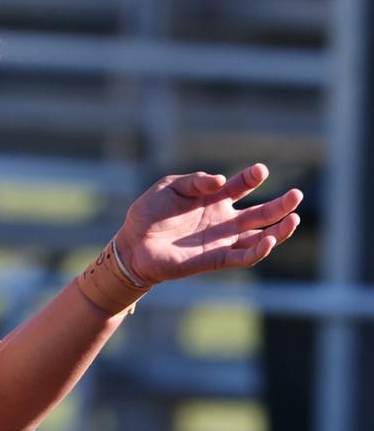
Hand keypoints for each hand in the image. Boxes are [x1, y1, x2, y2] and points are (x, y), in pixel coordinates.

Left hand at [116, 163, 302, 284]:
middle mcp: (223, 220)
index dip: (252, 178)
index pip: (241, 186)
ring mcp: (222, 240)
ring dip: (279, 230)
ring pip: (260, 237)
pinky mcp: (216, 259)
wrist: (132, 244)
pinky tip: (268, 239)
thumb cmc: (148, 213)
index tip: (260, 171)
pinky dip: (259, 250)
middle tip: (297, 194)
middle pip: (260, 213)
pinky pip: (244, 257)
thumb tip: (222, 181)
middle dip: (280, 204)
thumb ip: (195, 181)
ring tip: (294, 218)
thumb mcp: (169, 187)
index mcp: (213, 199)